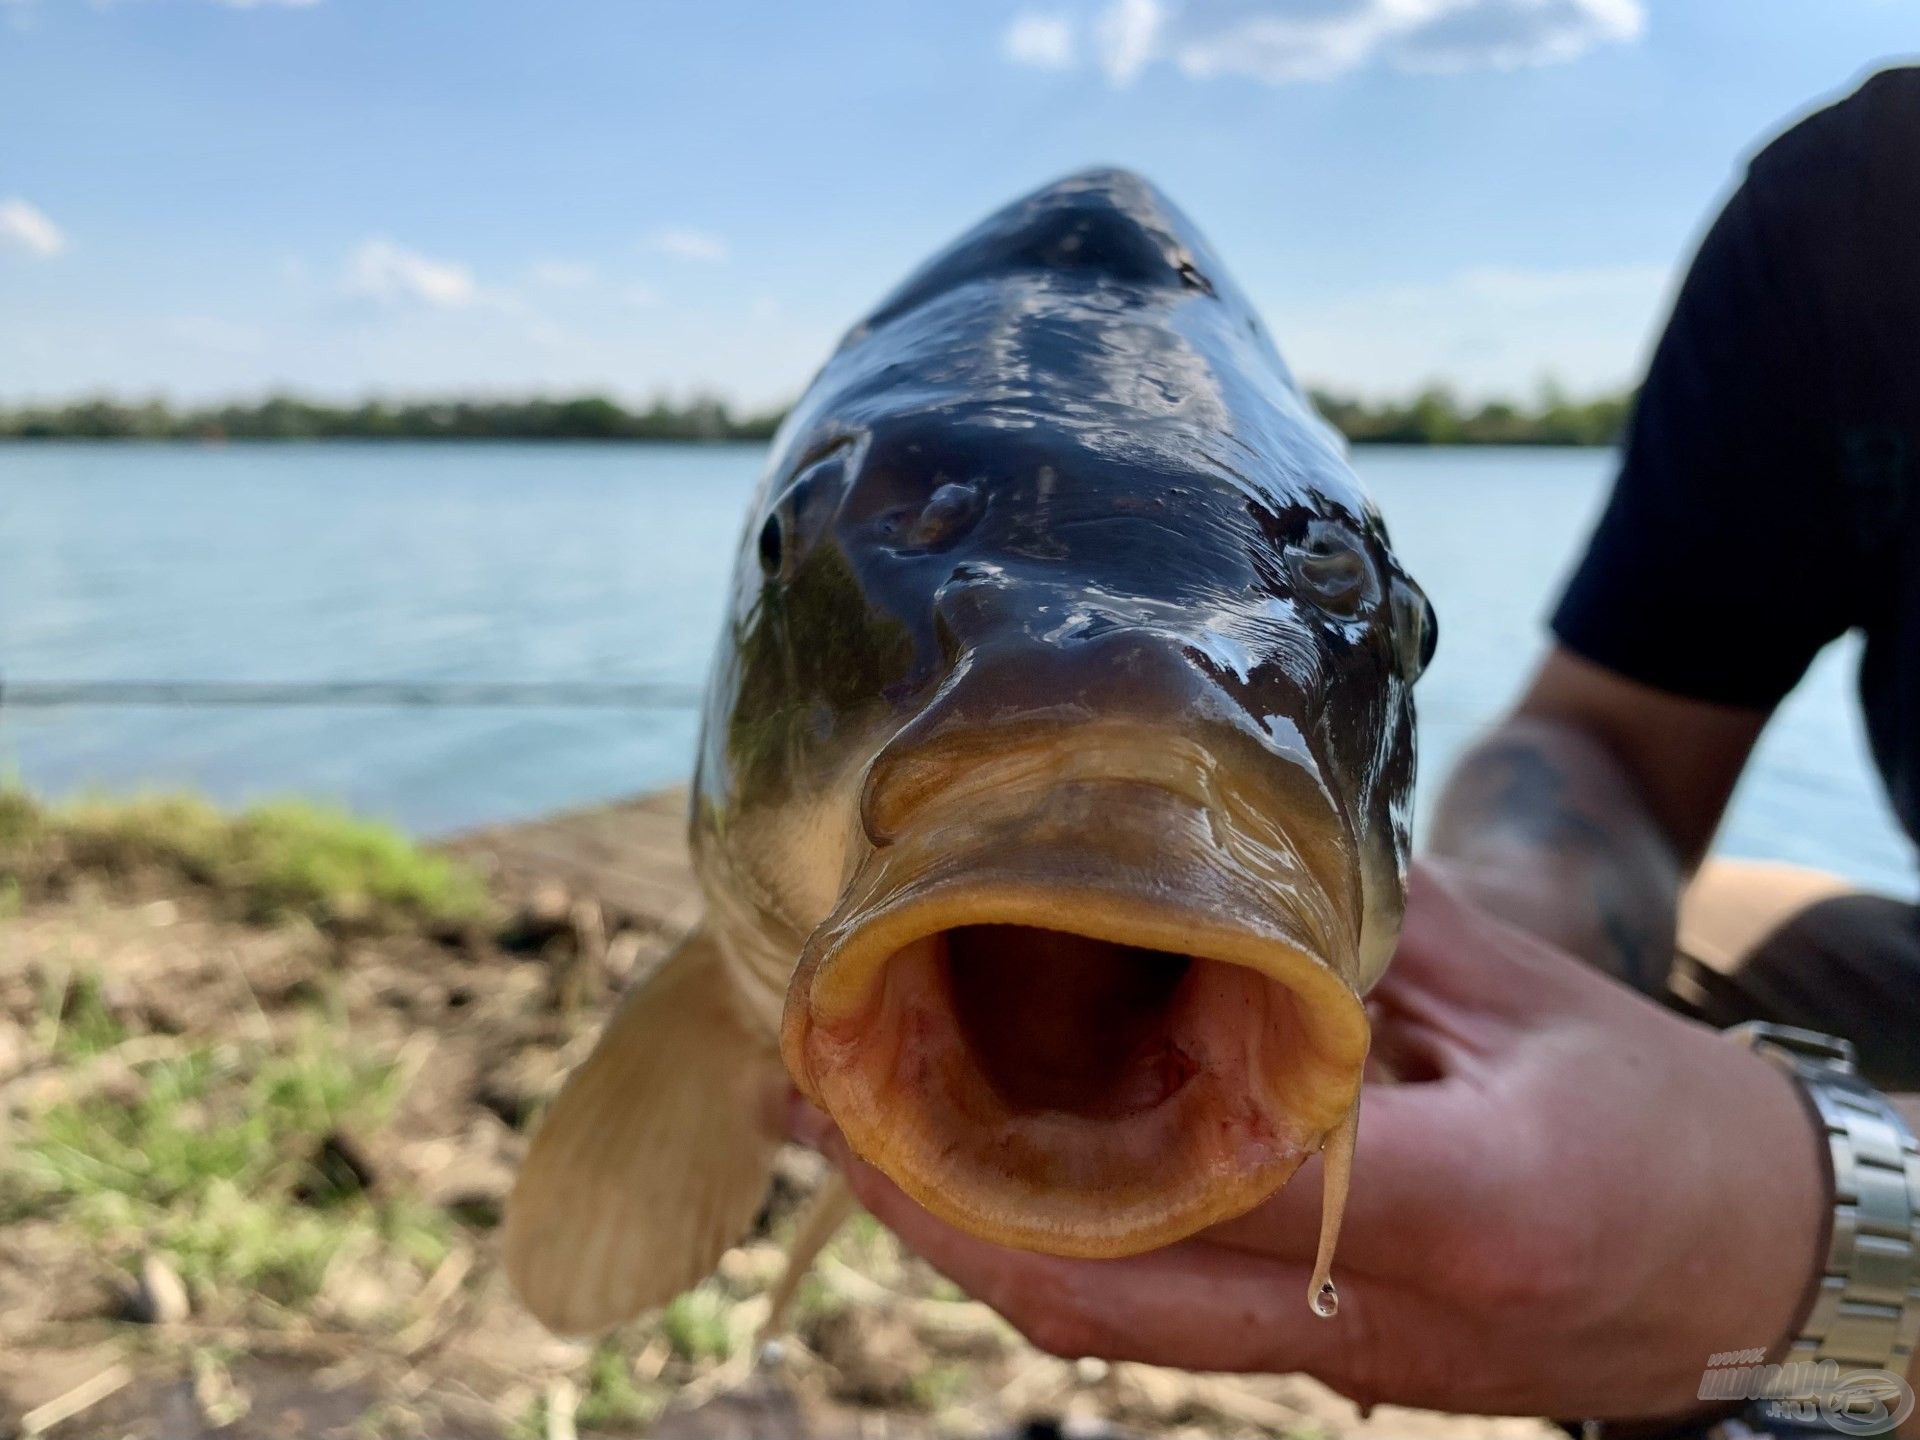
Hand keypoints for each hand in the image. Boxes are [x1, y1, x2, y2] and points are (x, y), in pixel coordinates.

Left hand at [793, 865, 1828, 1420]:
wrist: (1760, 1274)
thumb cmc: (1666, 1124)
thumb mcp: (1529, 995)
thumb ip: (1360, 939)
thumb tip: (1209, 865)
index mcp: (1460, 1199)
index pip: (1208, 1165)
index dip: (1034, 1120)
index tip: (907, 1047)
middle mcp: (1374, 1317)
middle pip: (1104, 1288)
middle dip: (933, 1204)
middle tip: (817, 1102)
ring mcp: (1339, 1368)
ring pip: (1104, 1326)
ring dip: (963, 1237)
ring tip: (852, 1133)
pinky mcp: (1320, 1374)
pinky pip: (1149, 1324)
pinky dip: (1044, 1252)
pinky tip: (972, 1175)